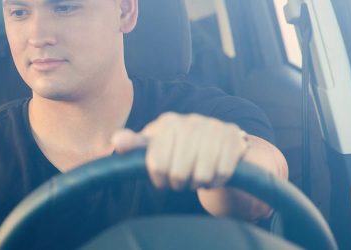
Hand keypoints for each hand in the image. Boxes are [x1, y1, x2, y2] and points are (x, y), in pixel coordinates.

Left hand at [112, 112, 248, 190]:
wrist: (215, 143)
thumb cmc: (177, 148)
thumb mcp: (153, 146)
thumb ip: (134, 145)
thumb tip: (117, 139)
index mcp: (168, 123)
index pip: (157, 164)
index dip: (159, 178)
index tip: (162, 180)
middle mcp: (191, 121)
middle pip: (179, 172)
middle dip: (179, 183)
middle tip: (181, 180)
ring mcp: (214, 127)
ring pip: (202, 174)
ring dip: (198, 182)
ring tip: (195, 177)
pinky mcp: (234, 137)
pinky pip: (222, 172)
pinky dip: (216, 181)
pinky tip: (212, 175)